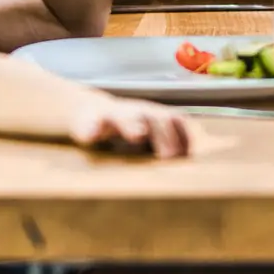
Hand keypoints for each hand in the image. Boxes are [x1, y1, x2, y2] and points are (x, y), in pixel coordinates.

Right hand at [69, 93, 191, 157]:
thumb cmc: (126, 125)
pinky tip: (91, 135)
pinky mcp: (88, 122)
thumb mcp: (150, 130)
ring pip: (123, 117)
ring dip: (132, 125)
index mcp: (154, 115)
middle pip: (155, 118)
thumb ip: (167, 143)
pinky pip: (89, 124)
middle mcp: (136, 112)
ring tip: (138, 134)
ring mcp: (112, 116)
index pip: (176, 121)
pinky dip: (91, 129)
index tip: (185, 157)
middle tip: (169, 157)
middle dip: (164, 136)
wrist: (87, 110)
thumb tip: (187, 164)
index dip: (183, 137)